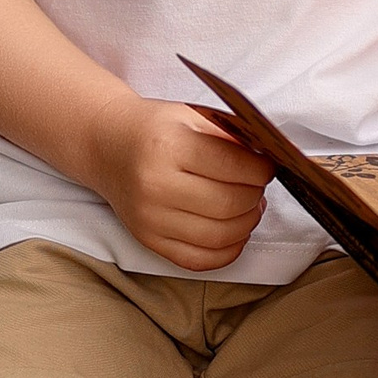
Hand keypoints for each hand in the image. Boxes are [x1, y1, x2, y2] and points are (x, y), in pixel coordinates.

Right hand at [93, 95, 272, 269]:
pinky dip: (227, 250)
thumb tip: (269, 160)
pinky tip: (234, 231)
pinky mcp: (149, 241)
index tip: (266, 166)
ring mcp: (150, 219)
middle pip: (230, 204)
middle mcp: (155, 186)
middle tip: (256, 185)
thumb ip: (230, 136)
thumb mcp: (191, 116)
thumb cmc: (154, 129)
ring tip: (247, 206)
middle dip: (255, 195)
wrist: (107, 147)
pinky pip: (199, 260)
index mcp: (168, 146)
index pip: (234, 167)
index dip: (261, 169)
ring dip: (246, 223)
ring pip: (220, 236)